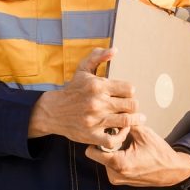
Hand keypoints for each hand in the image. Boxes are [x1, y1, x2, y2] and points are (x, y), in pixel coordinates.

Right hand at [28, 48, 145, 150]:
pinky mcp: (91, 135)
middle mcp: (97, 102)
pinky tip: (120, 131)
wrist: (53, 110)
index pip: (129, 89)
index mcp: (98, 85)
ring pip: (126, 121)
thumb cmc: (72, 89)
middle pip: (131, 105)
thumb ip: (98, 57)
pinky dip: (121, 136)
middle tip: (132, 108)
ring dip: (134, 120)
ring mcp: (95, 120)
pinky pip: (114, 139)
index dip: (130, 92)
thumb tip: (115, 50)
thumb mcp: (83, 69)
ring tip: (136, 119)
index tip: (126, 95)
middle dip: (133, 106)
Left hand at [84, 125, 189, 187]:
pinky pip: (110, 165)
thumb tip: (112, 112)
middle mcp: (114, 175)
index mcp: (119, 164)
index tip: (110, 130)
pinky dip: (116, 156)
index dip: (99, 138)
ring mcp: (117, 179)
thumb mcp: (143, 133)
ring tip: (127, 144)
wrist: (172, 171)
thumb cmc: (159, 153)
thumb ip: (125, 123)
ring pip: (103, 159)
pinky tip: (128, 151)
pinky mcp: (120, 180)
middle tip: (122, 136)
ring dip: (112, 149)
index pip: (92, 151)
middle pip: (97, 154)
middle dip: (107, 143)